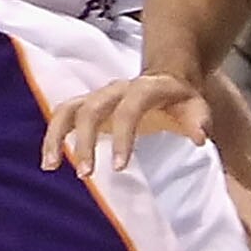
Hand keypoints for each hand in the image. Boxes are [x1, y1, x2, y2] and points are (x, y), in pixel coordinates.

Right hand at [42, 72, 212, 176]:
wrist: (167, 77)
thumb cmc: (180, 99)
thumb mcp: (196, 106)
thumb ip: (198, 120)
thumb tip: (199, 137)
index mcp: (144, 88)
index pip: (129, 109)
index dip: (123, 136)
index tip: (118, 168)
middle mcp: (116, 89)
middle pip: (91, 108)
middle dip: (85, 140)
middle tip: (85, 174)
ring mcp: (98, 95)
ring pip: (69, 108)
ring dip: (57, 135)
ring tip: (51, 165)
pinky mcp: (87, 104)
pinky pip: (63, 115)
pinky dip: (53, 135)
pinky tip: (50, 161)